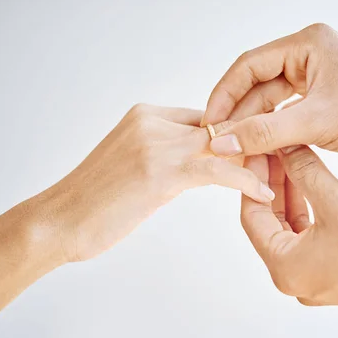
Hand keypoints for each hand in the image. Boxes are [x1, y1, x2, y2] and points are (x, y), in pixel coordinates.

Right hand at [38, 104, 274, 262]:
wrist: (58, 221)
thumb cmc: (95, 201)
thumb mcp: (133, 164)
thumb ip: (166, 154)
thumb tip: (201, 161)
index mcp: (145, 115)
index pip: (205, 117)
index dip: (234, 135)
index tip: (258, 152)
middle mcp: (152, 121)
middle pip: (218, 125)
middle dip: (250, 144)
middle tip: (279, 160)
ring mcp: (155, 143)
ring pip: (222, 143)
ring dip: (254, 160)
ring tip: (278, 176)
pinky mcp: (160, 171)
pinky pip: (216, 169)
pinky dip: (244, 179)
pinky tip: (262, 192)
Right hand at [202, 23, 337, 170]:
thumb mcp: (316, 122)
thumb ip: (264, 132)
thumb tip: (221, 141)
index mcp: (309, 45)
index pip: (250, 65)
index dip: (225, 94)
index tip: (209, 122)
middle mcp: (312, 58)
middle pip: (259, 84)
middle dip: (239, 114)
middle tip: (219, 142)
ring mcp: (319, 81)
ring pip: (272, 103)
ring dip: (255, 126)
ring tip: (235, 150)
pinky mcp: (326, 104)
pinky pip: (288, 117)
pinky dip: (273, 133)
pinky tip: (259, 150)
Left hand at [241, 146, 337, 311]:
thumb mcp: (337, 200)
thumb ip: (305, 170)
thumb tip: (285, 147)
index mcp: (284, 266)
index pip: (252, 216)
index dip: (252, 179)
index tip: (255, 150)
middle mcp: (293, 276)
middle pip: (271, 222)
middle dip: (272, 184)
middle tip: (273, 150)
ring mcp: (314, 276)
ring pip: (292, 227)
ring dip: (291, 194)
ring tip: (291, 158)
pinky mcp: (334, 271)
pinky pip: (311, 235)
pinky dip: (309, 208)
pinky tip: (312, 180)